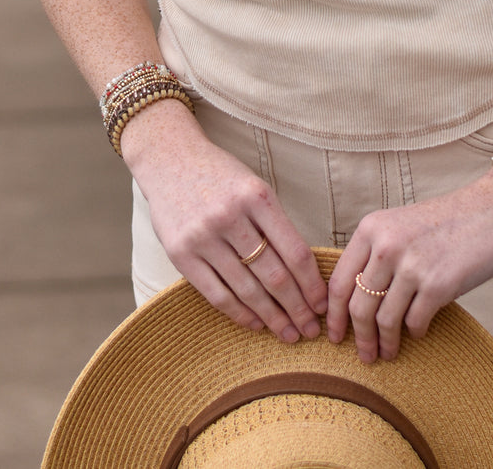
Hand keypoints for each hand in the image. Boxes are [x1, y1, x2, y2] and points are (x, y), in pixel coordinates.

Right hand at [122, 100, 327, 343]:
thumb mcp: (254, 187)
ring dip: (271, 318)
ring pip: (247, 290)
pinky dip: (239, 314)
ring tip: (288, 333)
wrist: (169, 159)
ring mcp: (203, 236)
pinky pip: (216, 294)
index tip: (323, 305)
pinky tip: (255, 324)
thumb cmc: (221, 176)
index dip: (312, 284)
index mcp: (257, 196)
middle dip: (297, 308)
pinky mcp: (180, 253)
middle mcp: (231, 216)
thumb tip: (304, 274)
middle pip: (274, 275)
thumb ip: (275, 224)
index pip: (294, 251)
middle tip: (310, 330)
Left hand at [326, 164, 492, 361]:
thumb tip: (355, 300)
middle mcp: (387, 245)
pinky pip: (415, 323)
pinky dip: (415, 333)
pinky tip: (418, 332)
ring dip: (385, 343)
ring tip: (388, 353)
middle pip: (358, 305)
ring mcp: (412, 266)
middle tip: (362, 355)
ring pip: (384, 320)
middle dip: (358, 337)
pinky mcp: (438, 285)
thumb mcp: (401, 225)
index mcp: (372, 228)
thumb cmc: (448, 221)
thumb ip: (377, 253)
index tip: (334, 334)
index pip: (339, 281)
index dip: (333, 314)